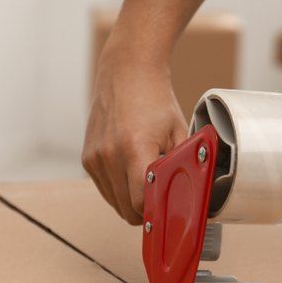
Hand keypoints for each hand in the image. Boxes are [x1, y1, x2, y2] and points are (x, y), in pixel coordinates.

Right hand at [82, 49, 187, 223]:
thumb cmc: (156, 100)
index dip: (157, 211)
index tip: (169, 208)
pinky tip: (131, 170)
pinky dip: (119, 188)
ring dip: (130, 200)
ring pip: (114, 203)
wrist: (127, 72)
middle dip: (146, 210)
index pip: (140, 203)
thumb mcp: (179, 131)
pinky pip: (105, 189)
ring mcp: (94, 158)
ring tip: (145, 178)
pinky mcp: (87, 158)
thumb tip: (194, 194)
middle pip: (126, 209)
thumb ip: (183, 164)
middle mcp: (109, 155)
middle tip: (161, 197)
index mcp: (134, 149)